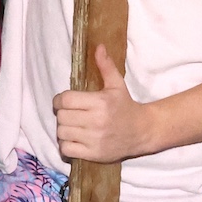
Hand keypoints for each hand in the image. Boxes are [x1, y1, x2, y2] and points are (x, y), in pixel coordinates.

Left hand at [54, 45, 159, 162]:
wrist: (141, 131)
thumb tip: (98, 47)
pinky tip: (74, 139)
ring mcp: (94, 139)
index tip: (63, 102)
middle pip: (62, 117)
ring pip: (62, 133)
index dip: (59, 100)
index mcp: (100, 102)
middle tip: (70, 113)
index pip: (65, 100)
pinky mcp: (93, 154)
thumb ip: (106, 66)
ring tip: (72, 126)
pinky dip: (66, 145)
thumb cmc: (125, 106)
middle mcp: (96, 122)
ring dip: (64, 129)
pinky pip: (66, 149)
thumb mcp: (117, 85)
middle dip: (62, 114)